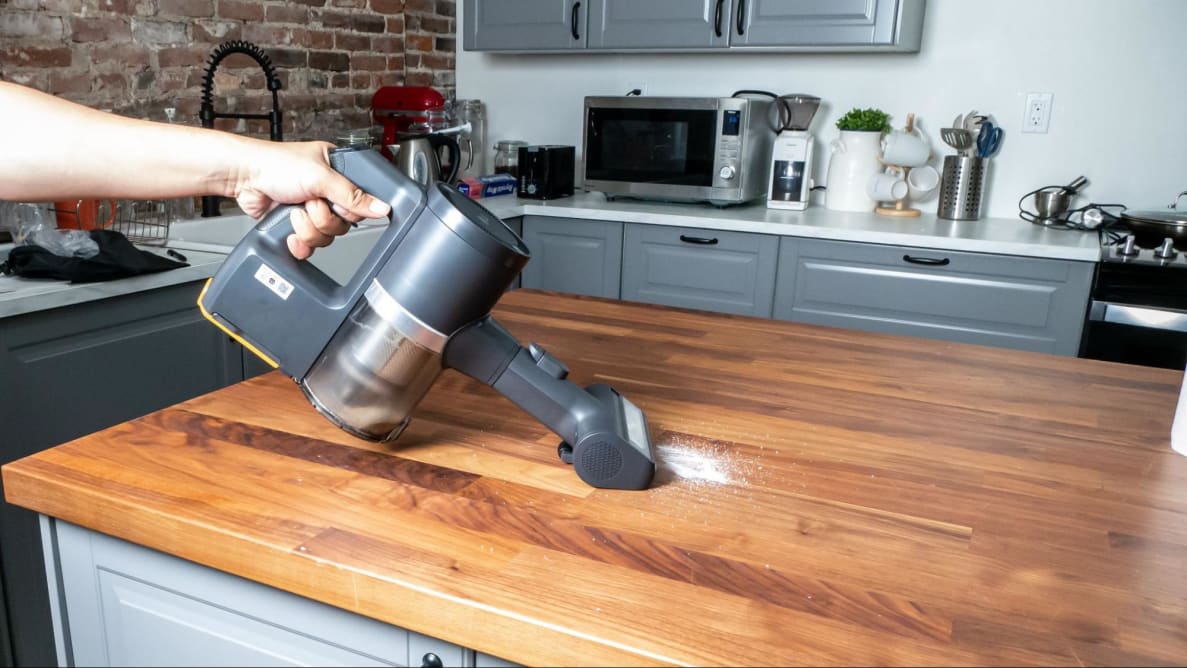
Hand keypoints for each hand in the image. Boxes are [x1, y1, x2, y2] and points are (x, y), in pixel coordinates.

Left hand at [233, 141, 390, 259]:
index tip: (335, 204)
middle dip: (323, 219)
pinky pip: (310, 245)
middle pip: (343, 225)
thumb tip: (381, 207)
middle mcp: (327, 192)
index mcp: (338, 173)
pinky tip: (291, 231)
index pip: (359, 202)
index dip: (349, 210)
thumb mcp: (321, 177)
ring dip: (308, 228)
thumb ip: (353, 195)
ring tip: (295, 211)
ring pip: (326, 237)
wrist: (244, 177)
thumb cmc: (275, 164)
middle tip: (309, 204)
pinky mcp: (296, 225)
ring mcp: (311, 210)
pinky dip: (300, 242)